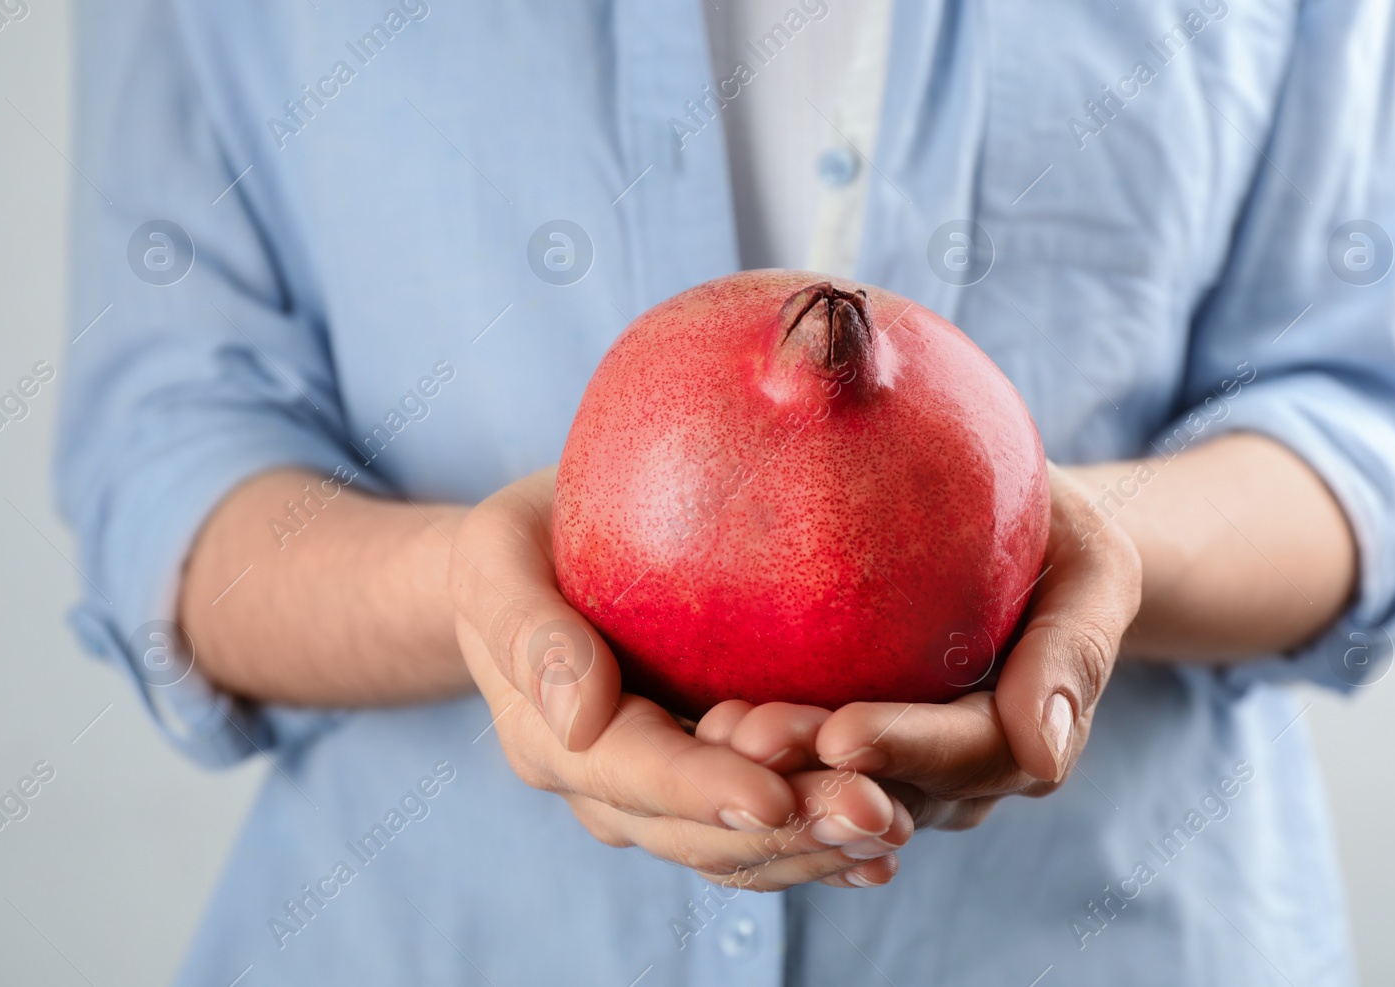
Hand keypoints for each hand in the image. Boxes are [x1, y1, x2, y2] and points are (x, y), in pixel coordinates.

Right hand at [449, 467, 912, 889]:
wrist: (535, 565)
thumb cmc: (523, 545)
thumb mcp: (496, 557)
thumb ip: (526, 627)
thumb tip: (580, 712)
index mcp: (556, 738)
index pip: (635, 774)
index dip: (704, 792)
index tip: (774, 795)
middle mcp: (612, 789)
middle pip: (702, 832)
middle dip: (789, 831)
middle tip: (878, 814)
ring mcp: (664, 799)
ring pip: (741, 849)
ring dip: (819, 846)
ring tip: (898, 826)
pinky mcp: (711, 787)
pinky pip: (765, 835)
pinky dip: (821, 848)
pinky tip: (886, 850)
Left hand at [708, 464, 1140, 829]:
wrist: (1014, 532)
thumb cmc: (1054, 534)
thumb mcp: (1092, 569)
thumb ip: (1075, 647)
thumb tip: (1047, 751)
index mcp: (1021, 738)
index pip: (969, 755)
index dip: (907, 750)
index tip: (841, 732)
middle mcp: (952, 776)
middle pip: (884, 790)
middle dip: (814, 777)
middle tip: (742, 737)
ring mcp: (890, 771)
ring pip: (825, 797)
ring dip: (766, 775)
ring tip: (708, 731)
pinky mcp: (830, 752)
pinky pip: (788, 776)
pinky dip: (743, 764)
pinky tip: (687, 730)